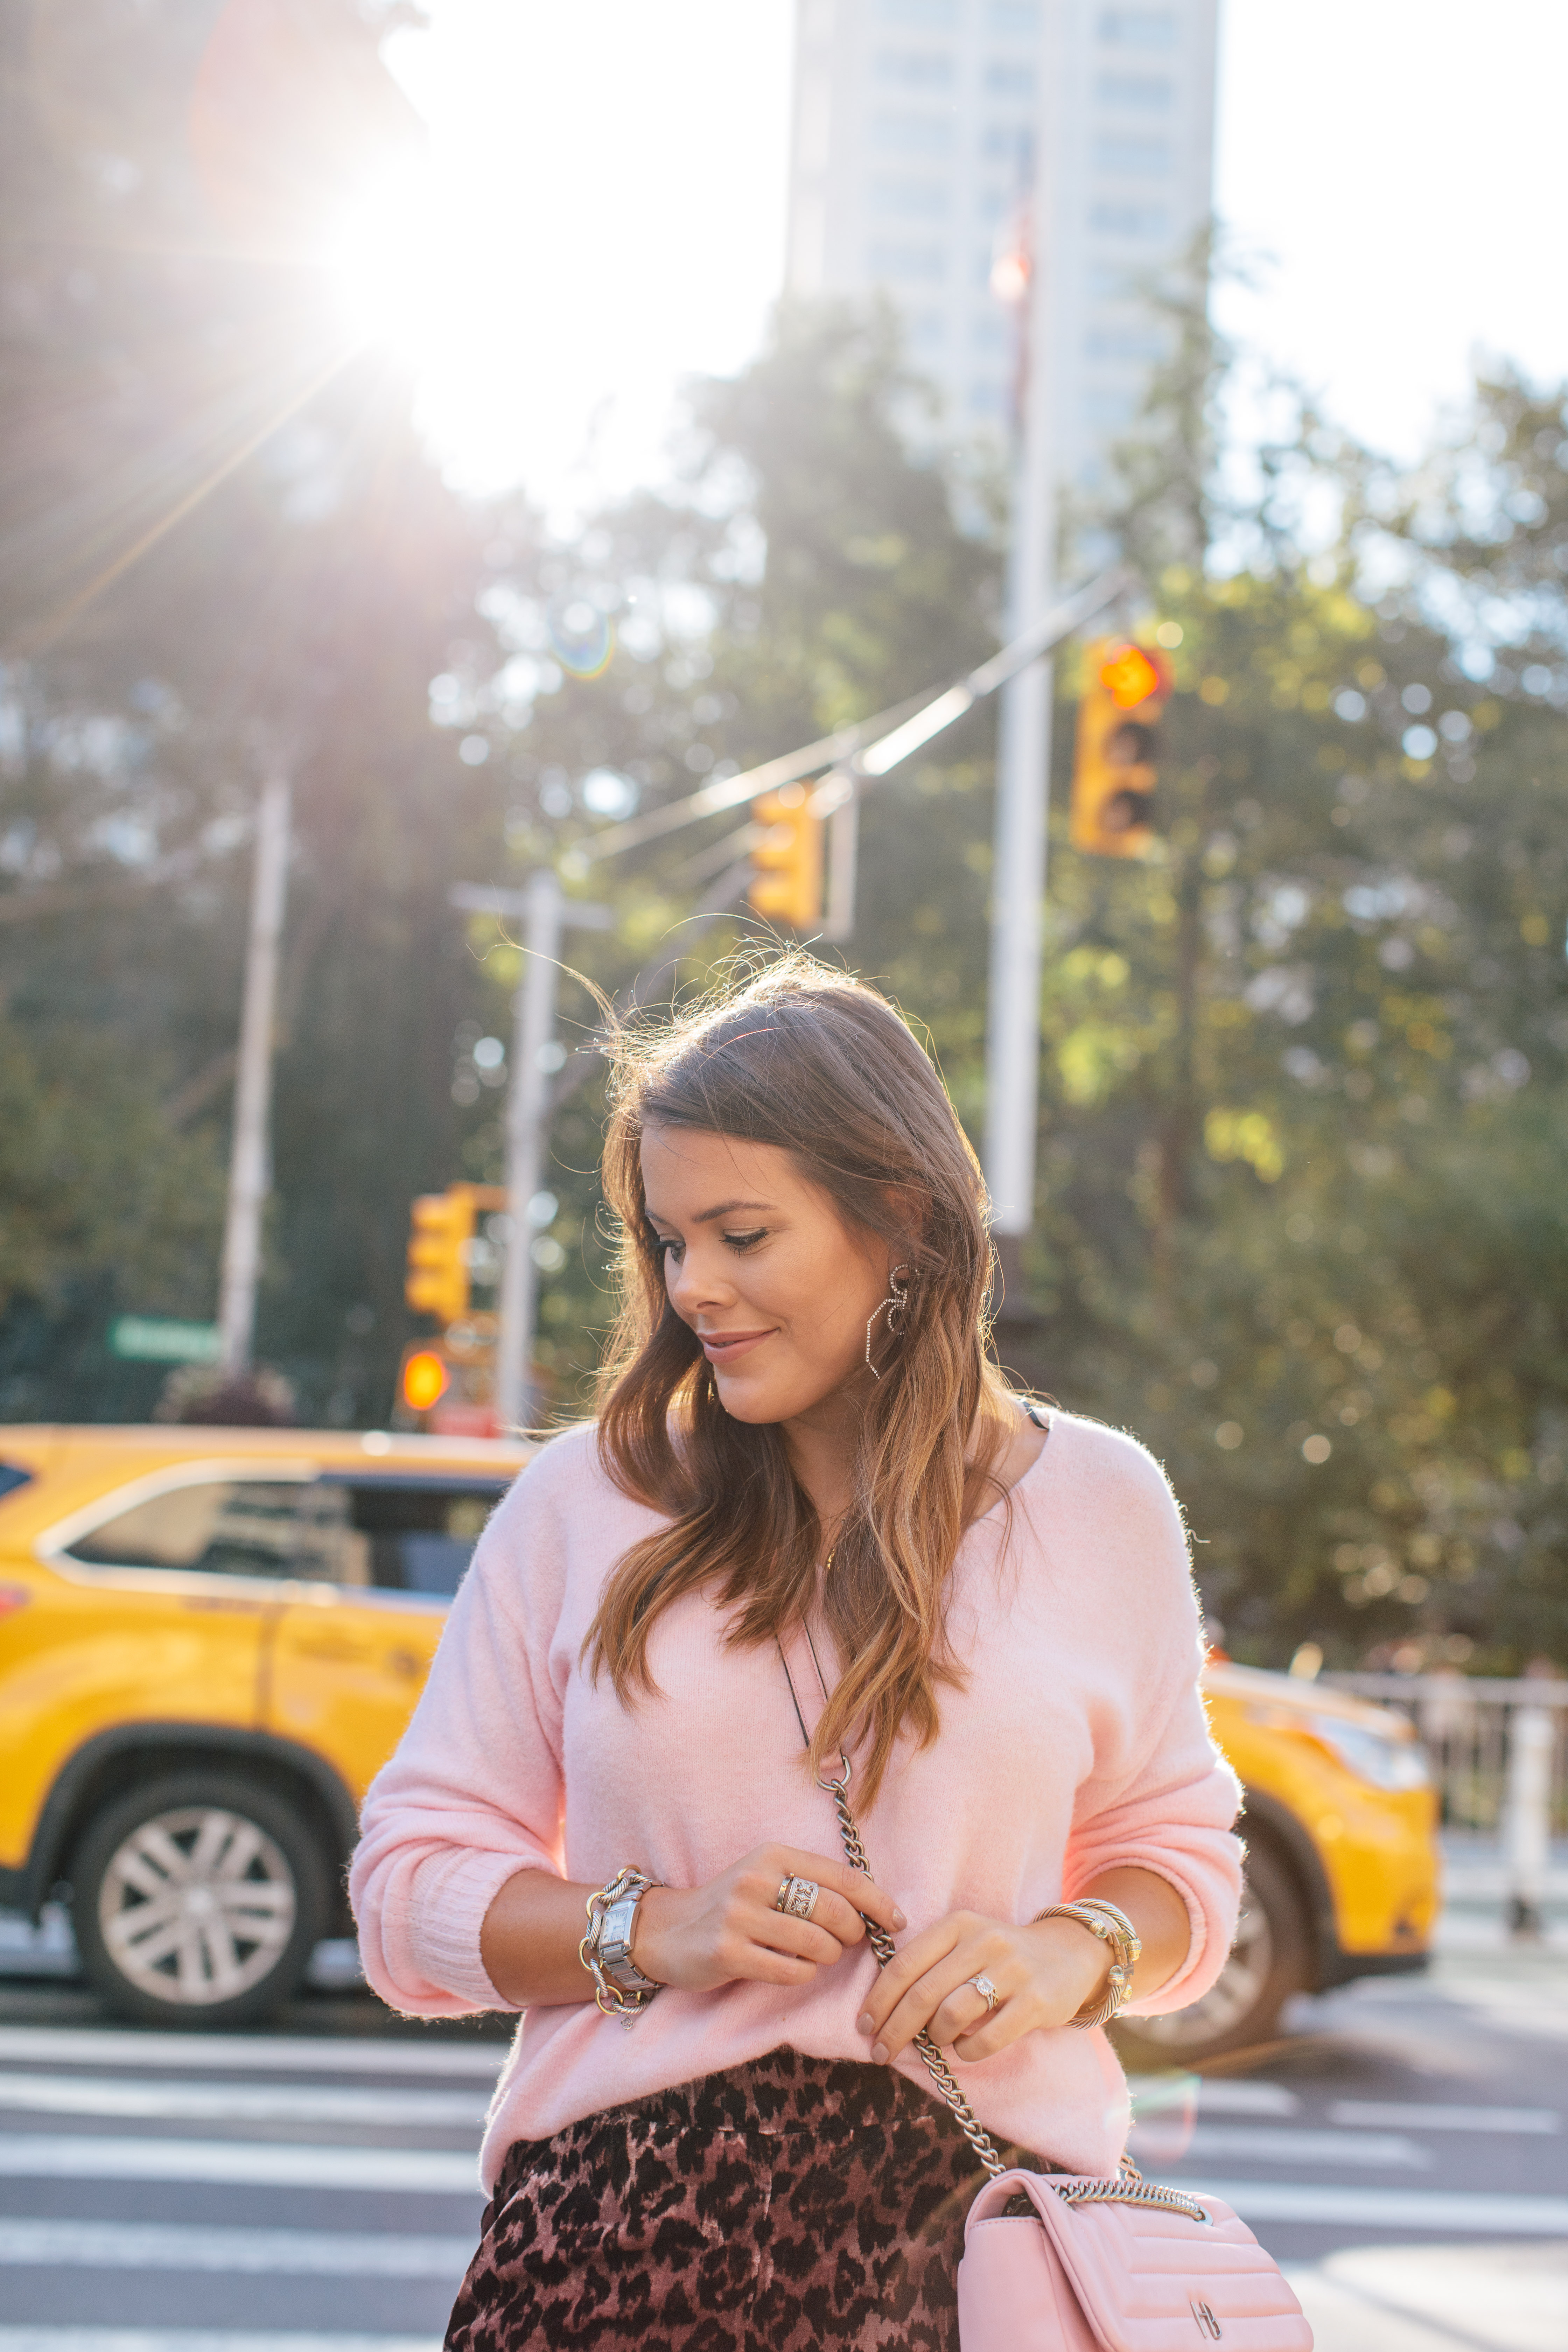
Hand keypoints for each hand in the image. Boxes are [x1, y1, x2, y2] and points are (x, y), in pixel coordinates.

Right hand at [635, 1844, 905, 1994]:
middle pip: (836, 1912)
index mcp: (774, 1855)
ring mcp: (740, 1916)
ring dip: (826, 1956)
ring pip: (817, 1944)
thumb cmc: (732, 1905)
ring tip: (815, 1955)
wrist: (667, 1930)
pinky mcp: (728, 1953)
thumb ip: (812, 1884)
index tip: (899, 1920)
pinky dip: (802, 1975)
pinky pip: (791, 1971)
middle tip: (845, 1942)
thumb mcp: (768, 1878)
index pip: (844, 1877)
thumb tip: (872, 1908)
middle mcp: (757, 1880)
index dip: (879, 1901)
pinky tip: (790, 1968)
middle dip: (852, 1933)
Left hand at [857, 1911, 1110, 2066]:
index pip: (905, 1964)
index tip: (864, 2025)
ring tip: (934, 2042)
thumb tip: (884, 2009)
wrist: (1068, 1954)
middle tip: (881, 2052)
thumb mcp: (965, 1943)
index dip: (879, 1999)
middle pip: (922, 1994)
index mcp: (958, 1924)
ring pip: (951, 2014)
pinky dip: (967, 2050)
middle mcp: (983, 1941)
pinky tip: (964, 2048)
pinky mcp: (1034, 2001)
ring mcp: (1011, 1970)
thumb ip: (930, 1965)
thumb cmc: (1001, 1956)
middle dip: (894, 2029)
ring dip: (933, 2038)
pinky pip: (987, 2037)